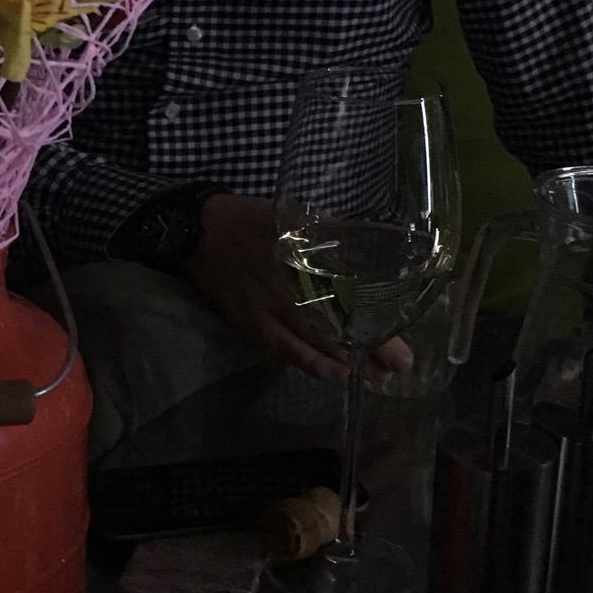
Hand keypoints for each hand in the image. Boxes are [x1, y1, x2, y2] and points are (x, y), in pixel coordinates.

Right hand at [181, 194, 412, 383]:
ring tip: (366, 377)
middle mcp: (283, 289)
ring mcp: (262, 310)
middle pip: (329, 327)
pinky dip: (301, 361)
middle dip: (364, 351)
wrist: (193, 231)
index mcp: (298, 258)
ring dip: (335, 363)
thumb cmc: (248, 218)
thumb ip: (330, 230)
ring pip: (303, 345)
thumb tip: (371, 243)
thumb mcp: (291, 215)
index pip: (346, 297)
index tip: (399, 342)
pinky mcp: (246, 321)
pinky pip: (276, 348)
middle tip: (395, 370)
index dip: (372, 323)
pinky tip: (325, 373)